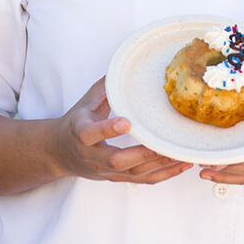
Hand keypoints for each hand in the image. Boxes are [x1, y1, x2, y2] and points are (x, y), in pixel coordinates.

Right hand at [51, 77, 192, 183]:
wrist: (59, 153)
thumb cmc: (77, 121)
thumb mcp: (86, 101)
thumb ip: (106, 86)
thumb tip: (126, 63)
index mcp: (81, 133)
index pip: (91, 134)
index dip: (108, 129)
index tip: (126, 122)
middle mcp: (92, 155)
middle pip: (116, 161)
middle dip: (143, 153)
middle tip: (166, 144)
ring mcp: (105, 171)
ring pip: (134, 173)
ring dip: (160, 165)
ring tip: (183, 155)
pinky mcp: (117, 179)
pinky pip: (143, 180)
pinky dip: (164, 174)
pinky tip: (182, 165)